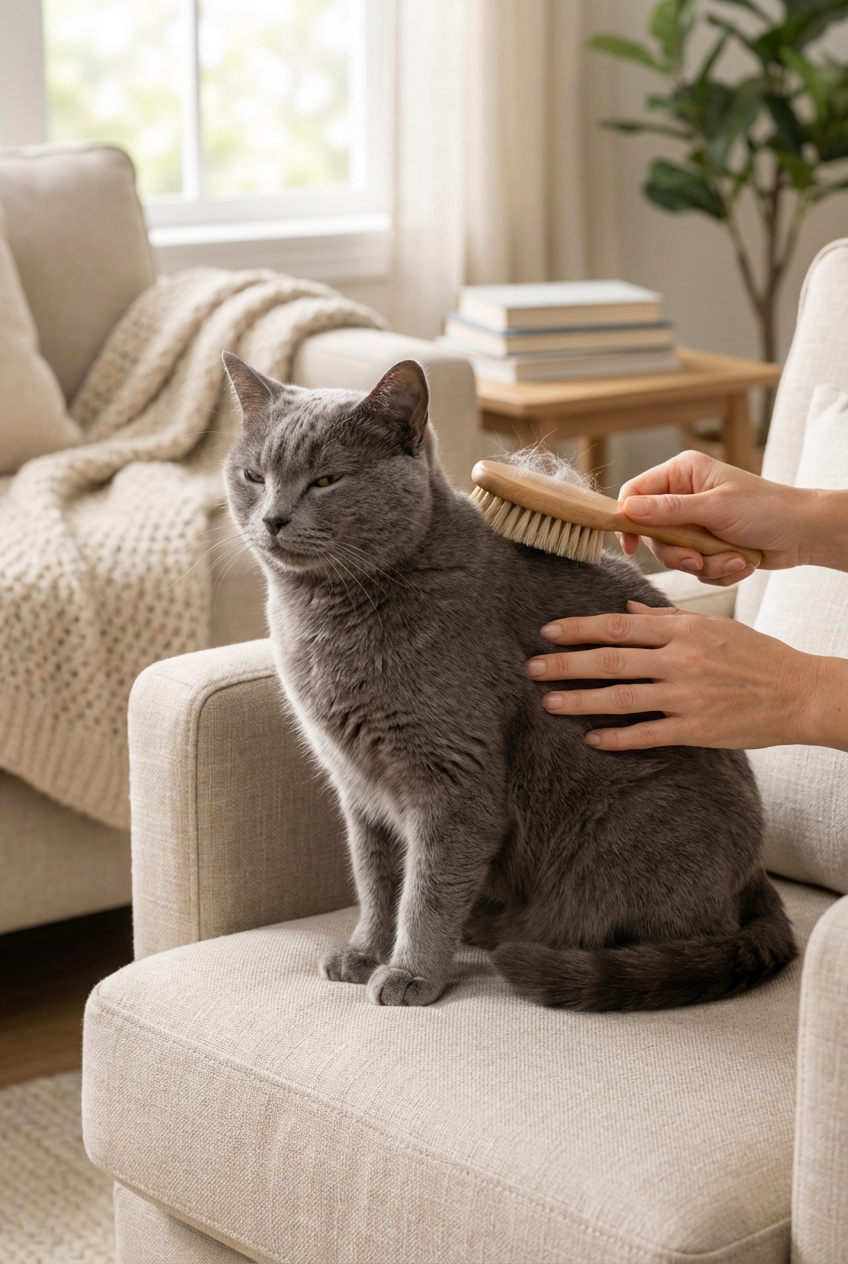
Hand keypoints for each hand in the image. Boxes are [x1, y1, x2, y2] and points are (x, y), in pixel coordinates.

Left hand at [525, 603, 847, 751]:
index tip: (548, 632)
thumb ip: (666, 620)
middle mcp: (680, 659)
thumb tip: (625, 611)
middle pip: (611, 660)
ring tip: (549, 702)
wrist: (800, 692)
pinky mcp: (697, 728)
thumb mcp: (713, 626)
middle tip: (532, 668)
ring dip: (581, 700)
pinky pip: (649, 733)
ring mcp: (687, 695)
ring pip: (622, 697)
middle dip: (566, 664)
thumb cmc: (756, 656)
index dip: (579, 629)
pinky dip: (618, 736)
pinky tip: (593, 739)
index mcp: (683, 630)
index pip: (618, 627)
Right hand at [616, 450, 847, 585]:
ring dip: (705, 564)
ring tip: (733, 558)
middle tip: (698, 558)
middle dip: (680, 553)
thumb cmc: (766, 509)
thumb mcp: (715, 508)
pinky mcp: (707, 546)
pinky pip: (695, 568)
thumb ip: (669, 511)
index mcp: (682, 474)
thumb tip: (627, 509)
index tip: (632, 546)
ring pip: (675, 555)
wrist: (803, 533)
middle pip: (653, 533)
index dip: (628, 519)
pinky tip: (740, 562)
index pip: (635, 493)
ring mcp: (695, 523)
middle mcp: (684, 496)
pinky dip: (717, 570)